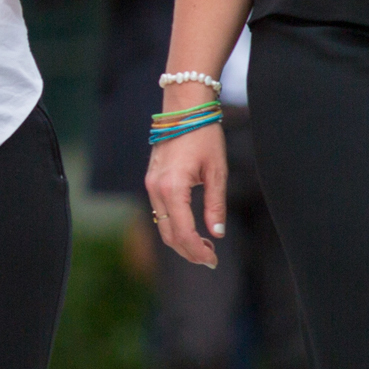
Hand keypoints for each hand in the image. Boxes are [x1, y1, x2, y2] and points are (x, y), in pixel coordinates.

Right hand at [143, 115, 226, 269]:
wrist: (183, 108)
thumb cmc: (203, 135)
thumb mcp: (217, 171)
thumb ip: (215, 205)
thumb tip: (217, 233)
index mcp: (173, 188)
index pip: (183, 232)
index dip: (198, 251)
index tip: (213, 260)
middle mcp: (156, 189)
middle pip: (168, 235)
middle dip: (189, 251)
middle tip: (210, 259)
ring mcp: (150, 185)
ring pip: (162, 225)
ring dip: (181, 241)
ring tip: (204, 246)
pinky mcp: (151, 181)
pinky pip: (160, 212)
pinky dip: (173, 226)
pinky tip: (191, 229)